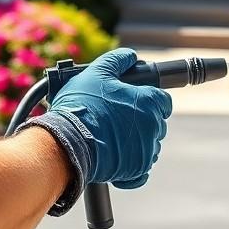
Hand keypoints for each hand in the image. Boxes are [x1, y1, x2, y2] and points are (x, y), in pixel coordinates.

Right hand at [46, 48, 171, 188]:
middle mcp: (153, 127)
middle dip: (140, 122)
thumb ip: (117, 61)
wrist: (66, 142)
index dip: (148, 99)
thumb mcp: (96, 73)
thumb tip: (129, 56)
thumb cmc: (81, 106)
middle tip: (115, 120)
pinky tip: (116, 162)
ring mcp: (147, 151)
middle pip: (155, 123)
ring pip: (148, 147)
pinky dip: (131, 169)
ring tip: (110, 139)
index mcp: (149, 102)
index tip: (133, 102)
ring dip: (134, 144)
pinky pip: (140, 172)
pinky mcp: (136, 171)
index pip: (162, 100)